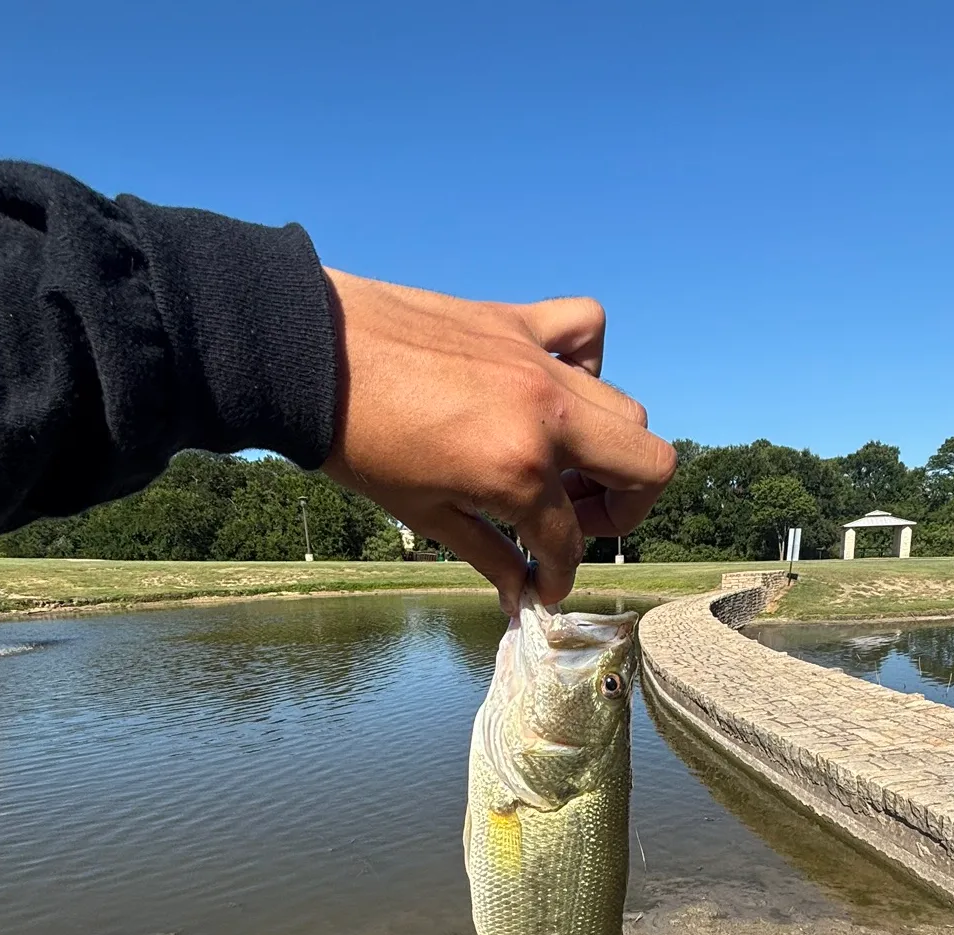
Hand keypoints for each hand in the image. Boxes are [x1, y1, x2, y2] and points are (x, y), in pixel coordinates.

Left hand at [321, 269, 676, 609]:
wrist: (308, 354)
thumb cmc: (356, 440)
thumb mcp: (422, 514)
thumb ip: (486, 554)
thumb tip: (519, 593)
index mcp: (518, 469)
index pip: (570, 540)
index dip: (560, 575)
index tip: (544, 586)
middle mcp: (545, 413)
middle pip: (645, 468)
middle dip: (623, 513)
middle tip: (574, 523)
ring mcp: (538, 362)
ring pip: (626, 409)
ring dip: (609, 450)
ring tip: (563, 465)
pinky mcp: (517, 321)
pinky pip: (586, 329)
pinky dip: (587, 361)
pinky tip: (554, 386)